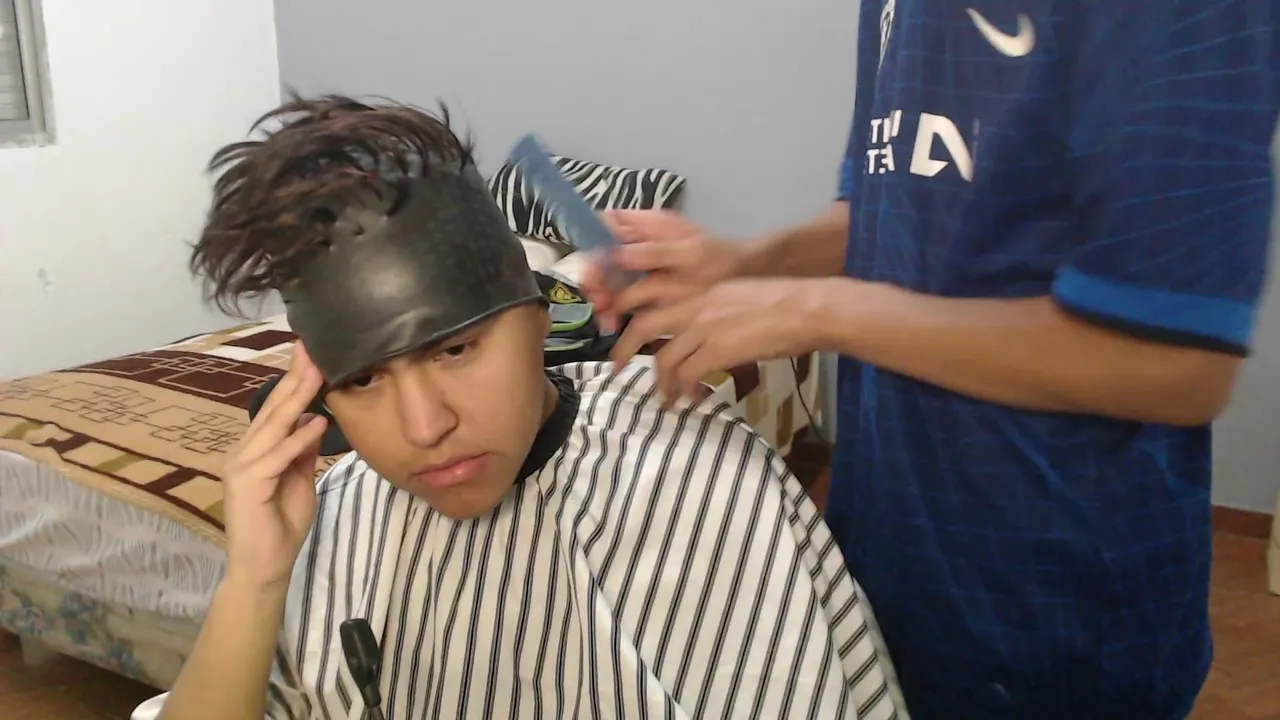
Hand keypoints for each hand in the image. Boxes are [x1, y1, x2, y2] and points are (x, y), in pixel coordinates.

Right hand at [221, 344, 328, 592]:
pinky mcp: (248, 485)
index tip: (310, 354)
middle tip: (311, 348)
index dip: (293, 381)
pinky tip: (318, 422)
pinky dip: (298, 439)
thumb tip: (316, 420)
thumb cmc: (281, 526)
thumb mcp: (300, 480)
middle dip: (294, 377)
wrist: (264, 567)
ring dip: (297, 398)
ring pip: (274, 426)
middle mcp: (243, 452)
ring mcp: (242, 467)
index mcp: (254, 450)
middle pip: (273, 409)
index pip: (276, 409)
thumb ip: (303, 452)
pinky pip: (278, 457)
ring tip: (317, 372)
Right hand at [581, 210, 747, 332]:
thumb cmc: (721, 259)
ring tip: (608, 322)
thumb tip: (612, 253)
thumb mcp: (690, 254)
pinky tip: (616, 327)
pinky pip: (623, 297)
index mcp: (647, 224)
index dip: (592, 246)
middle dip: (596, 281)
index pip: (604, 226)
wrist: (747, 277)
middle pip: (601, 256)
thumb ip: (652, 253)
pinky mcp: (648, 288)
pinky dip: (616, 311)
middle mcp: (639, 242)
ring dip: (603, 300)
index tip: (593, 274)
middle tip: (600, 305)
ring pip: (609, 279)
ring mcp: (642, 266)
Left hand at [613, 277, 832, 402]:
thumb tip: (711, 336)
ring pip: (664, 359)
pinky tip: (690, 400)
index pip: (654, 304)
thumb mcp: (740, 298)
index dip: (635, 323)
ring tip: (666, 400)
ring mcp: (704, 328)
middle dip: (624, 351)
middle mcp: (695, 306)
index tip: (628, 340)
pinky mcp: (717, 350)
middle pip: (643, 327)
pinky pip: (687, 375)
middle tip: (617, 370)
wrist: (807, 308)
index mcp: (700, 292)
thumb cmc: (784, 303)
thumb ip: (717, 312)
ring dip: (661, 384)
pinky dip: (683, 390)